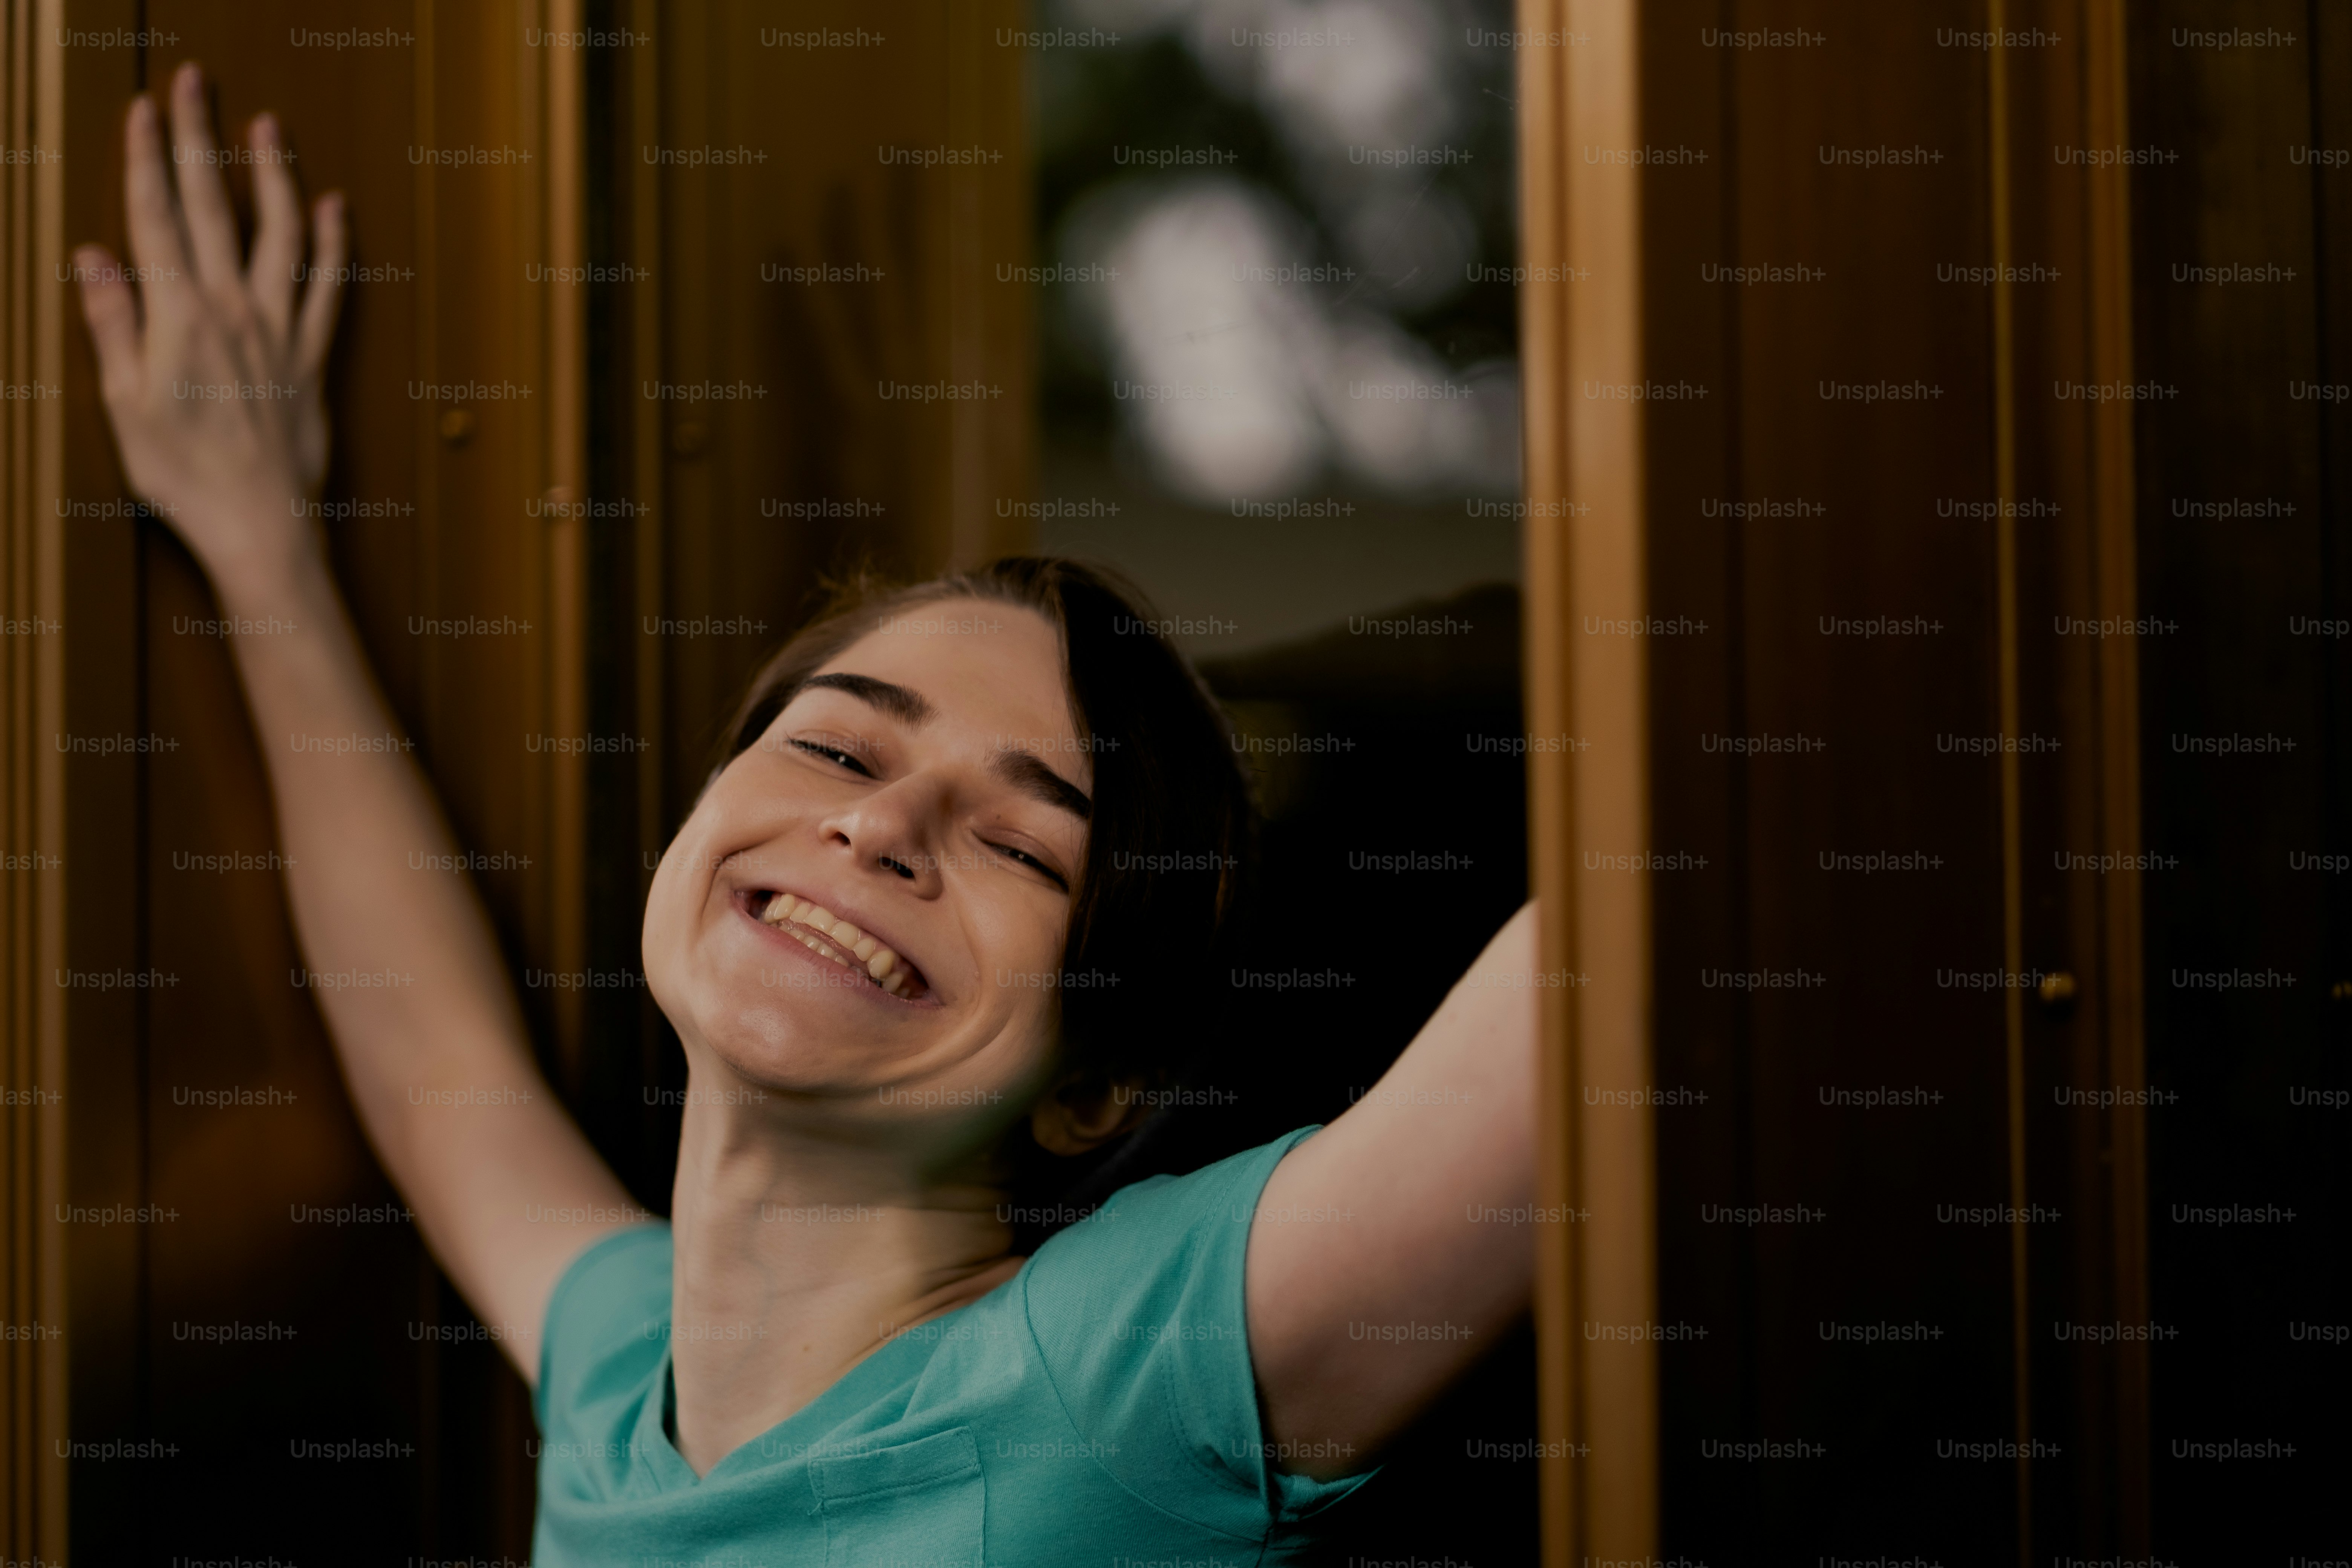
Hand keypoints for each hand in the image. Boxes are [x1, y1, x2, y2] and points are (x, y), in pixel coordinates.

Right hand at [75, 62, 346, 593]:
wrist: (258, 524)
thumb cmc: (183, 475)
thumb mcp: (125, 402)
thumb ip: (114, 324)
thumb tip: (94, 257)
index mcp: (178, 318)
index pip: (156, 218)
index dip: (147, 158)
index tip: (143, 109)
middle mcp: (233, 311)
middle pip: (213, 207)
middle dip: (201, 140)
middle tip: (195, 84)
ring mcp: (280, 331)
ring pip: (280, 234)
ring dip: (273, 174)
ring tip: (269, 126)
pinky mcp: (315, 358)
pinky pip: (331, 290)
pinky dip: (335, 245)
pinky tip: (336, 208)